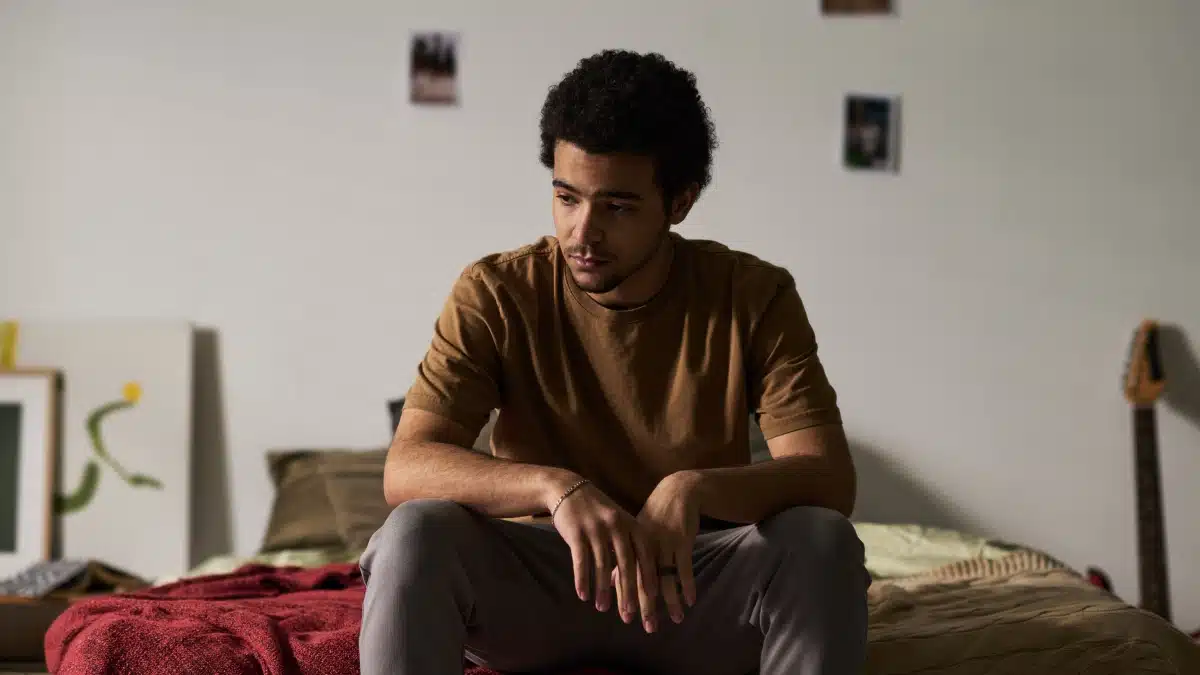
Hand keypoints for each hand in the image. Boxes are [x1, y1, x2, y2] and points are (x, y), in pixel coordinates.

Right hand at [548, 475, 656, 625]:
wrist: (567, 489)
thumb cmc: (596, 510)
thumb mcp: (618, 520)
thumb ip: (629, 542)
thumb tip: (641, 572)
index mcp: (630, 523)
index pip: (644, 554)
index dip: (649, 576)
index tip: (652, 597)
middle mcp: (616, 525)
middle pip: (626, 563)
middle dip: (629, 590)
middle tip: (630, 612)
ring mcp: (596, 529)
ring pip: (603, 565)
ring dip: (602, 589)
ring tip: (602, 608)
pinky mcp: (576, 533)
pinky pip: (581, 561)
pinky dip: (582, 580)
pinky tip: (583, 595)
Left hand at [634, 471, 701, 630]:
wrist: (677, 491)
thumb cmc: (655, 518)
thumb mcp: (636, 534)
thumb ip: (624, 558)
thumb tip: (610, 581)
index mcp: (631, 545)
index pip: (625, 576)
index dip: (625, 597)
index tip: (626, 618)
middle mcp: (645, 545)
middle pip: (643, 580)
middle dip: (646, 605)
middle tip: (648, 627)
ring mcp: (664, 542)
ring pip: (665, 576)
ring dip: (670, 600)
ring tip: (674, 619)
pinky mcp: (682, 539)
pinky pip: (684, 566)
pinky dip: (687, 584)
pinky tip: (689, 600)